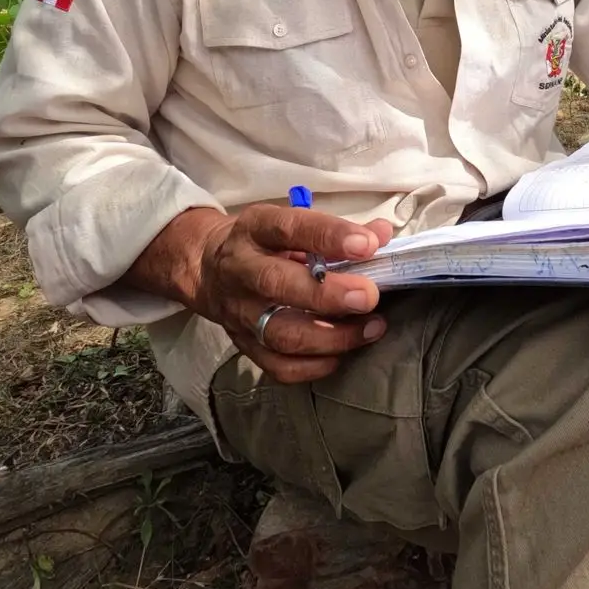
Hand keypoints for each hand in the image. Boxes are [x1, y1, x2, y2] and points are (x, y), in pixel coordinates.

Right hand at [142, 203, 393, 383]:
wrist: (206, 267)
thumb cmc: (265, 244)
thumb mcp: (292, 223)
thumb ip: (338, 230)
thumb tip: (382, 234)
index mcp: (255, 230)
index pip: (289, 228)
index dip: (329, 236)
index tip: (367, 245)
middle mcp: (241, 270)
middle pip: (276, 284)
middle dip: (328, 295)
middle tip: (369, 297)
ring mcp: (240, 312)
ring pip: (280, 333)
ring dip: (331, 336)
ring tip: (371, 328)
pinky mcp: (243, 344)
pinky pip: (277, 366)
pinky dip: (313, 366)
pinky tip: (341, 354)